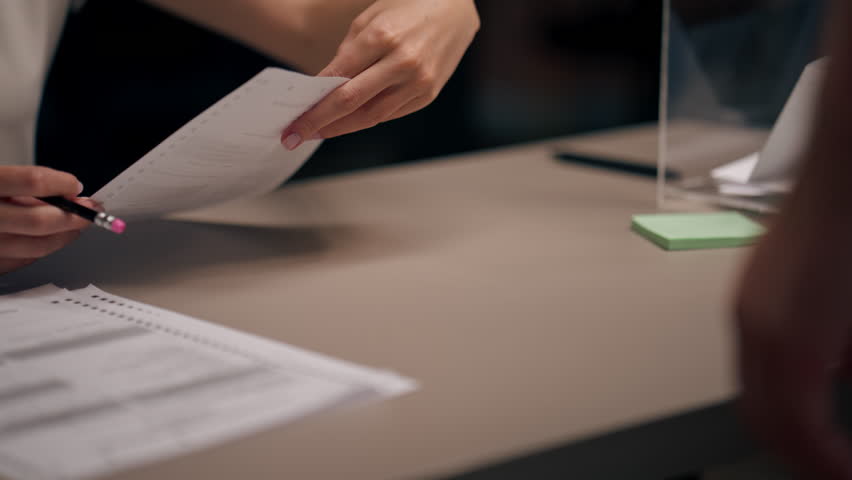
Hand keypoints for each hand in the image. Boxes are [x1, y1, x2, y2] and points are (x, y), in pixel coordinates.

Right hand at [0, 166, 94, 274]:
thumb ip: (22, 185)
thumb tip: (69, 194)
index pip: (31, 181)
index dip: (61, 183)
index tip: (75, 185)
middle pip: (39, 220)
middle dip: (72, 216)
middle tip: (89, 210)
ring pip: (36, 246)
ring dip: (65, 236)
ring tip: (76, 225)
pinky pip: (22, 260)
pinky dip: (42, 250)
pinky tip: (51, 240)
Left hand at [280, 0, 479, 148]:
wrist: (455, 8)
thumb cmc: (407, 7)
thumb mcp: (369, 19)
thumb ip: (347, 53)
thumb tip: (325, 87)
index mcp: (382, 37)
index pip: (336, 78)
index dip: (312, 101)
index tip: (293, 116)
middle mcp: (401, 63)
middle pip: (350, 102)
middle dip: (318, 122)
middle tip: (295, 135)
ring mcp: (418, 82)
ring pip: (371, 116)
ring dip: (341, 128)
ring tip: (319, 132)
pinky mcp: (428, 94)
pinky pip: (391, 113)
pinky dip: (367, 119)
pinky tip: (349, 122)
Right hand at [735, 197, 851, 478]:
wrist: (840, 174)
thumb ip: (848, 362)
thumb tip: (844, 380)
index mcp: (793, 341)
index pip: (795, 428)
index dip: (820, 463)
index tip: (840, 473)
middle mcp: (757, 327)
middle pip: (758, 417)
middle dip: (792, 452)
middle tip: (825, 466)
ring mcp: (748, 309)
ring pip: (748, 389)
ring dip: (782, 421)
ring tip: (820, 435)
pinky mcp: (750, 294)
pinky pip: (753, 357)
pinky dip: (778, 385)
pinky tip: (816, 377)